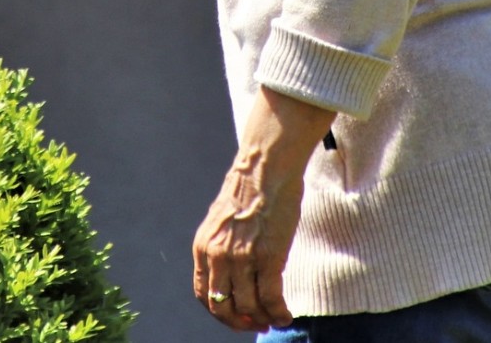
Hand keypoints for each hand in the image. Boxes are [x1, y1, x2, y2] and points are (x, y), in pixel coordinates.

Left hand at [193, 88, 334, 331]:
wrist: (265, 167)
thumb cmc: (250, 189)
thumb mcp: (223, 220)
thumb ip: (223, 246)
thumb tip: (235, 274)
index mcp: (204, 246)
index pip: (204, 294)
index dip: (220, 312)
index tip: (236, 316)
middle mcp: (218, 255)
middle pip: (223, 306)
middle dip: (240, 321)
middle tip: (256, 323)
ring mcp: (242, 258)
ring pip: (249, 306)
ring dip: (263, 318)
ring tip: (275, 318)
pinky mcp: (267, 257)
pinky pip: (270, 298)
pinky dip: (278, 312)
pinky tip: (286, 314)